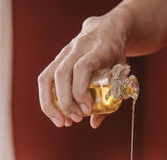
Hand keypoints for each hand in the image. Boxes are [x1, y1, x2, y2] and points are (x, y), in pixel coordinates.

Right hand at [38, 13, 128, 128]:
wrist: (108, 29)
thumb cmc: (116, 57)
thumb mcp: (121, 75)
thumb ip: (110, 100)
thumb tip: (94, 123)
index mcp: (99, 48)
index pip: (82, 68)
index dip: (81, 91)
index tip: (87, 109)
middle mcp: (79, 47)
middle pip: (62, 74)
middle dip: (66, 102)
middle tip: (76, 119)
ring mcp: (65, 52)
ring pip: (47, 77)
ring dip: (51, 104)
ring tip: (61, 122)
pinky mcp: (57, 58)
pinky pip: (45, 80)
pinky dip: (47, 100)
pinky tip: (56, 114)